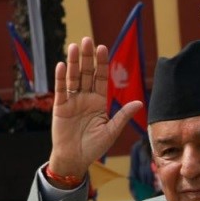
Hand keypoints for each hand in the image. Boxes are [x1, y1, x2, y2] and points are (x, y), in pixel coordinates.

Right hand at [49, 36, 141, 180]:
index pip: (101, 78)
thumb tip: (139, 102)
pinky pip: (61, 90)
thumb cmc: (94, 147)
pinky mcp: (60, 107)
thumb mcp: (111, 131)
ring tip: (74, 47)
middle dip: (86, 58)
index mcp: (99, 102)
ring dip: (72, 63)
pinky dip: (61, 78)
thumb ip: (122, 115)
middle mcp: (85, 98)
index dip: (101, 64)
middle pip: (86, 74)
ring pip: (73, 78)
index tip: (102, 48)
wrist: (75, 159)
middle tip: (87, 41)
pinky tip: (61, 65)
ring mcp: (72, 101)